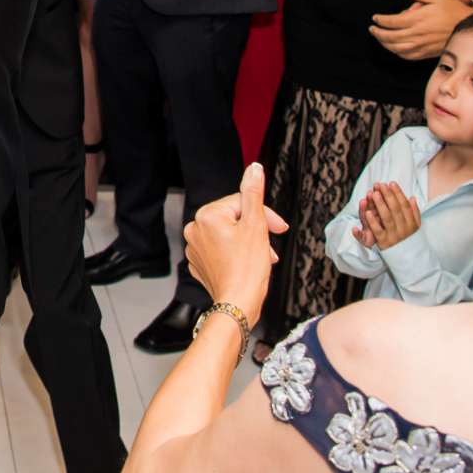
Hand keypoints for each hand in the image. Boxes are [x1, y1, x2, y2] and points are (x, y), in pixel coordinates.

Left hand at [181, 161, 288, 314]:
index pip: (241, 202)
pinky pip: (221, 250)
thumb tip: (254, 168)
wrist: (238, 304)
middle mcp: (195, 229)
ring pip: (229, 235)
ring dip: (249, 242)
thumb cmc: (248, 269)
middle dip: (256, 230)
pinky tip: (248, 265)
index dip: (264, 215)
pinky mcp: (199, 264)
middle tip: (271, 245)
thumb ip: (254, 192)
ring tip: (263, 257)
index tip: (278, 228)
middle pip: (234, 218)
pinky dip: (236, 254)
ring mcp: (195, 248)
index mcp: (206, 215)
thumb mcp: (256, 225)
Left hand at [358, 183, 421, 249]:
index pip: (405, 206)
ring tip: (374, 193)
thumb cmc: (410, 241)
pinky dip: (373, 222)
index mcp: (412, 224)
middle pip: (395, 209)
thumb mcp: (416, 228)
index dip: (398, 194)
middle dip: (388, 195)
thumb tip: (412, 197)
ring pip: (387, 218)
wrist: (410, 262)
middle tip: (380, 184)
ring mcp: (394, 236)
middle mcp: (404, 229)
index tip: (392, 183)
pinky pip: (378, 231)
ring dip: (380, 205)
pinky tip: (367, 212)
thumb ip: (414, 213)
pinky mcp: (384, 243)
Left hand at [368, 0, 469, 59]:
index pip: (391, 22)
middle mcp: (417, 34)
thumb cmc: (454, 10)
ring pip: (396, 48)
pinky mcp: (427, 53)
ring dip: (385, 44)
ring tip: (380, 38)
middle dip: (378, 33)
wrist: (470, 28)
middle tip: (373, 29)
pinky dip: (397, 53)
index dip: (380, 20)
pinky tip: (394, 49)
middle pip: (390, 37)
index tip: (375, 18)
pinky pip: (408, 56)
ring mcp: (422, 46)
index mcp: (417, 19)